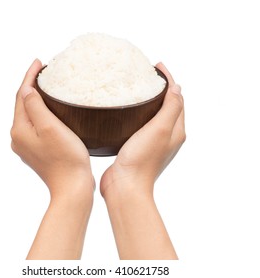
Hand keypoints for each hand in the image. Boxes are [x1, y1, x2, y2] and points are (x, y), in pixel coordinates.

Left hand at [11, 59, 93, 258]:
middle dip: (31, 86)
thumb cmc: (66, 158)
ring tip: (48, 87)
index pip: (21, 95)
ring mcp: (28, 146)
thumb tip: (26, 90)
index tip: (39, 62)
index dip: (29, 77)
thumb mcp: (50, 127)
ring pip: (30, 116)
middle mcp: (19, 138)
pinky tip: (51, 111)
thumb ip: (35, 106)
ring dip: (37, 100)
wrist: (72, 187)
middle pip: (23, 105)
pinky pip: (37, 126)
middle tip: (44, 71)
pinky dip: (42, 114)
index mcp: (19, 130)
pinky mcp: (38, 151)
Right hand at [101, 62, 185, 196]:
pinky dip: (137, 114)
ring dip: (148, 101)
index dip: (169, 80)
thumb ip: (171, 108)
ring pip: (153, 116)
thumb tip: (177, 88)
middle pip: (168, 106)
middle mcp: (167, 137)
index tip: (157, 66)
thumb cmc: (142, 160)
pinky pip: (140, 125)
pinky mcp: (137, 147)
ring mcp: (152, 143)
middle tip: (145, 75)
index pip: (177, 99)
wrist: (125, 187)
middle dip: (160, 89)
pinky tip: (125, 112)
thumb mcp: (160, 129)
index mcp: (176, 131)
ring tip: (135, 89)